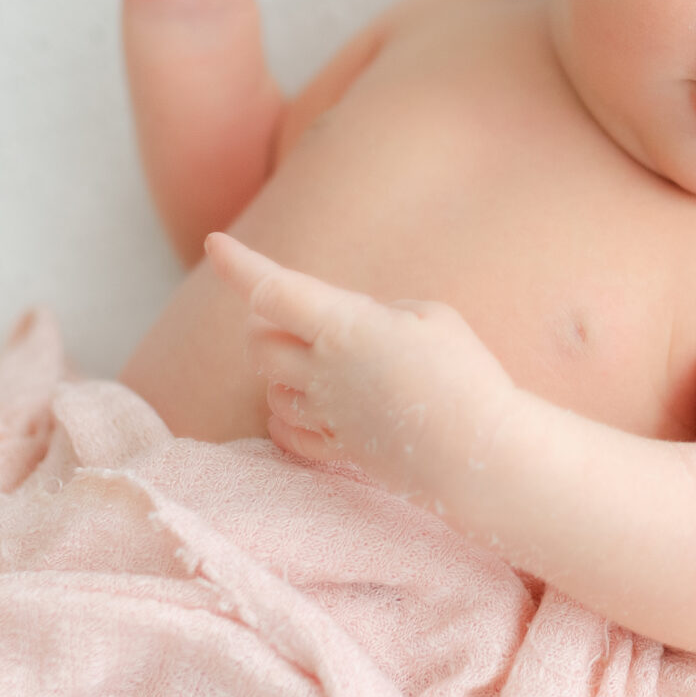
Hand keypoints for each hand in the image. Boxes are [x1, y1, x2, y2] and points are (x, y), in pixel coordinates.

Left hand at [201, 233, 515, 491]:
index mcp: (345, 328)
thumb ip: (378, 314)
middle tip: (294, 317)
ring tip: (320, 365)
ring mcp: (327, 415)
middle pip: (258, 343)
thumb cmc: (465, 374)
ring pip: (270, 389)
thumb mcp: (432, 315)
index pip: (274, 290)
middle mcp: (323, 373)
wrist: (480, 453)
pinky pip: (287, 432)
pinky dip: (287, 415)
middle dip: (265, 324)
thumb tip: (354, 328)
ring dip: (281, 372)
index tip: (216, 243)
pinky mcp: (338, 449)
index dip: (239, 264)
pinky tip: (308, 407)